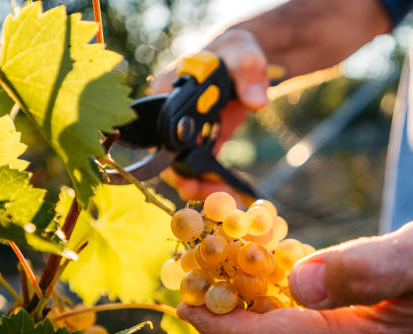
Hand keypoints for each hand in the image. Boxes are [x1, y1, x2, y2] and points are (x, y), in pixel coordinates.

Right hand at [151, 29, 269, 200]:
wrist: (246, 64)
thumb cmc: (237, 52)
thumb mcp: (244, 54)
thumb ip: (249, 72)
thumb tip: (256, 101)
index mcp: (167, 90)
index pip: (156, 128)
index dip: (168, 155)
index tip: (188, 173)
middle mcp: (169, 114)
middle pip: (166, 156)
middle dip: (186, 180)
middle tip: (211, 197)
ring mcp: (184, 132)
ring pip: (182, 168)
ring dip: (201, 188)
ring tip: (226, 202)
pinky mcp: (201, 143)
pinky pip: (201, 168)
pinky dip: (213, 183)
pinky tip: (232, 196)